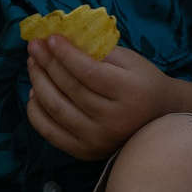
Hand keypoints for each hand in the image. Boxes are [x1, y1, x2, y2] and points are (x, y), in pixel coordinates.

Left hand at [25, 36, 178, 160]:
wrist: (159, 118)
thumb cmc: (142, 82)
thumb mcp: (129, 61)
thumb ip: (98, 51)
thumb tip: (61, 40)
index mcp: (129, 92)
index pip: (88, 72)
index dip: (65, 54)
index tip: (50, 38)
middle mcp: (114, 119)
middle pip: (70, 89)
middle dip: (47, 63)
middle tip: (34, 47)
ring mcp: (99, 139)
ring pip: (57, 109)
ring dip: (38, 83)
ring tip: (33, 65)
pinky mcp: (86, 152)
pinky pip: (51, 132)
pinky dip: (36, 112)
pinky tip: (33, 93)